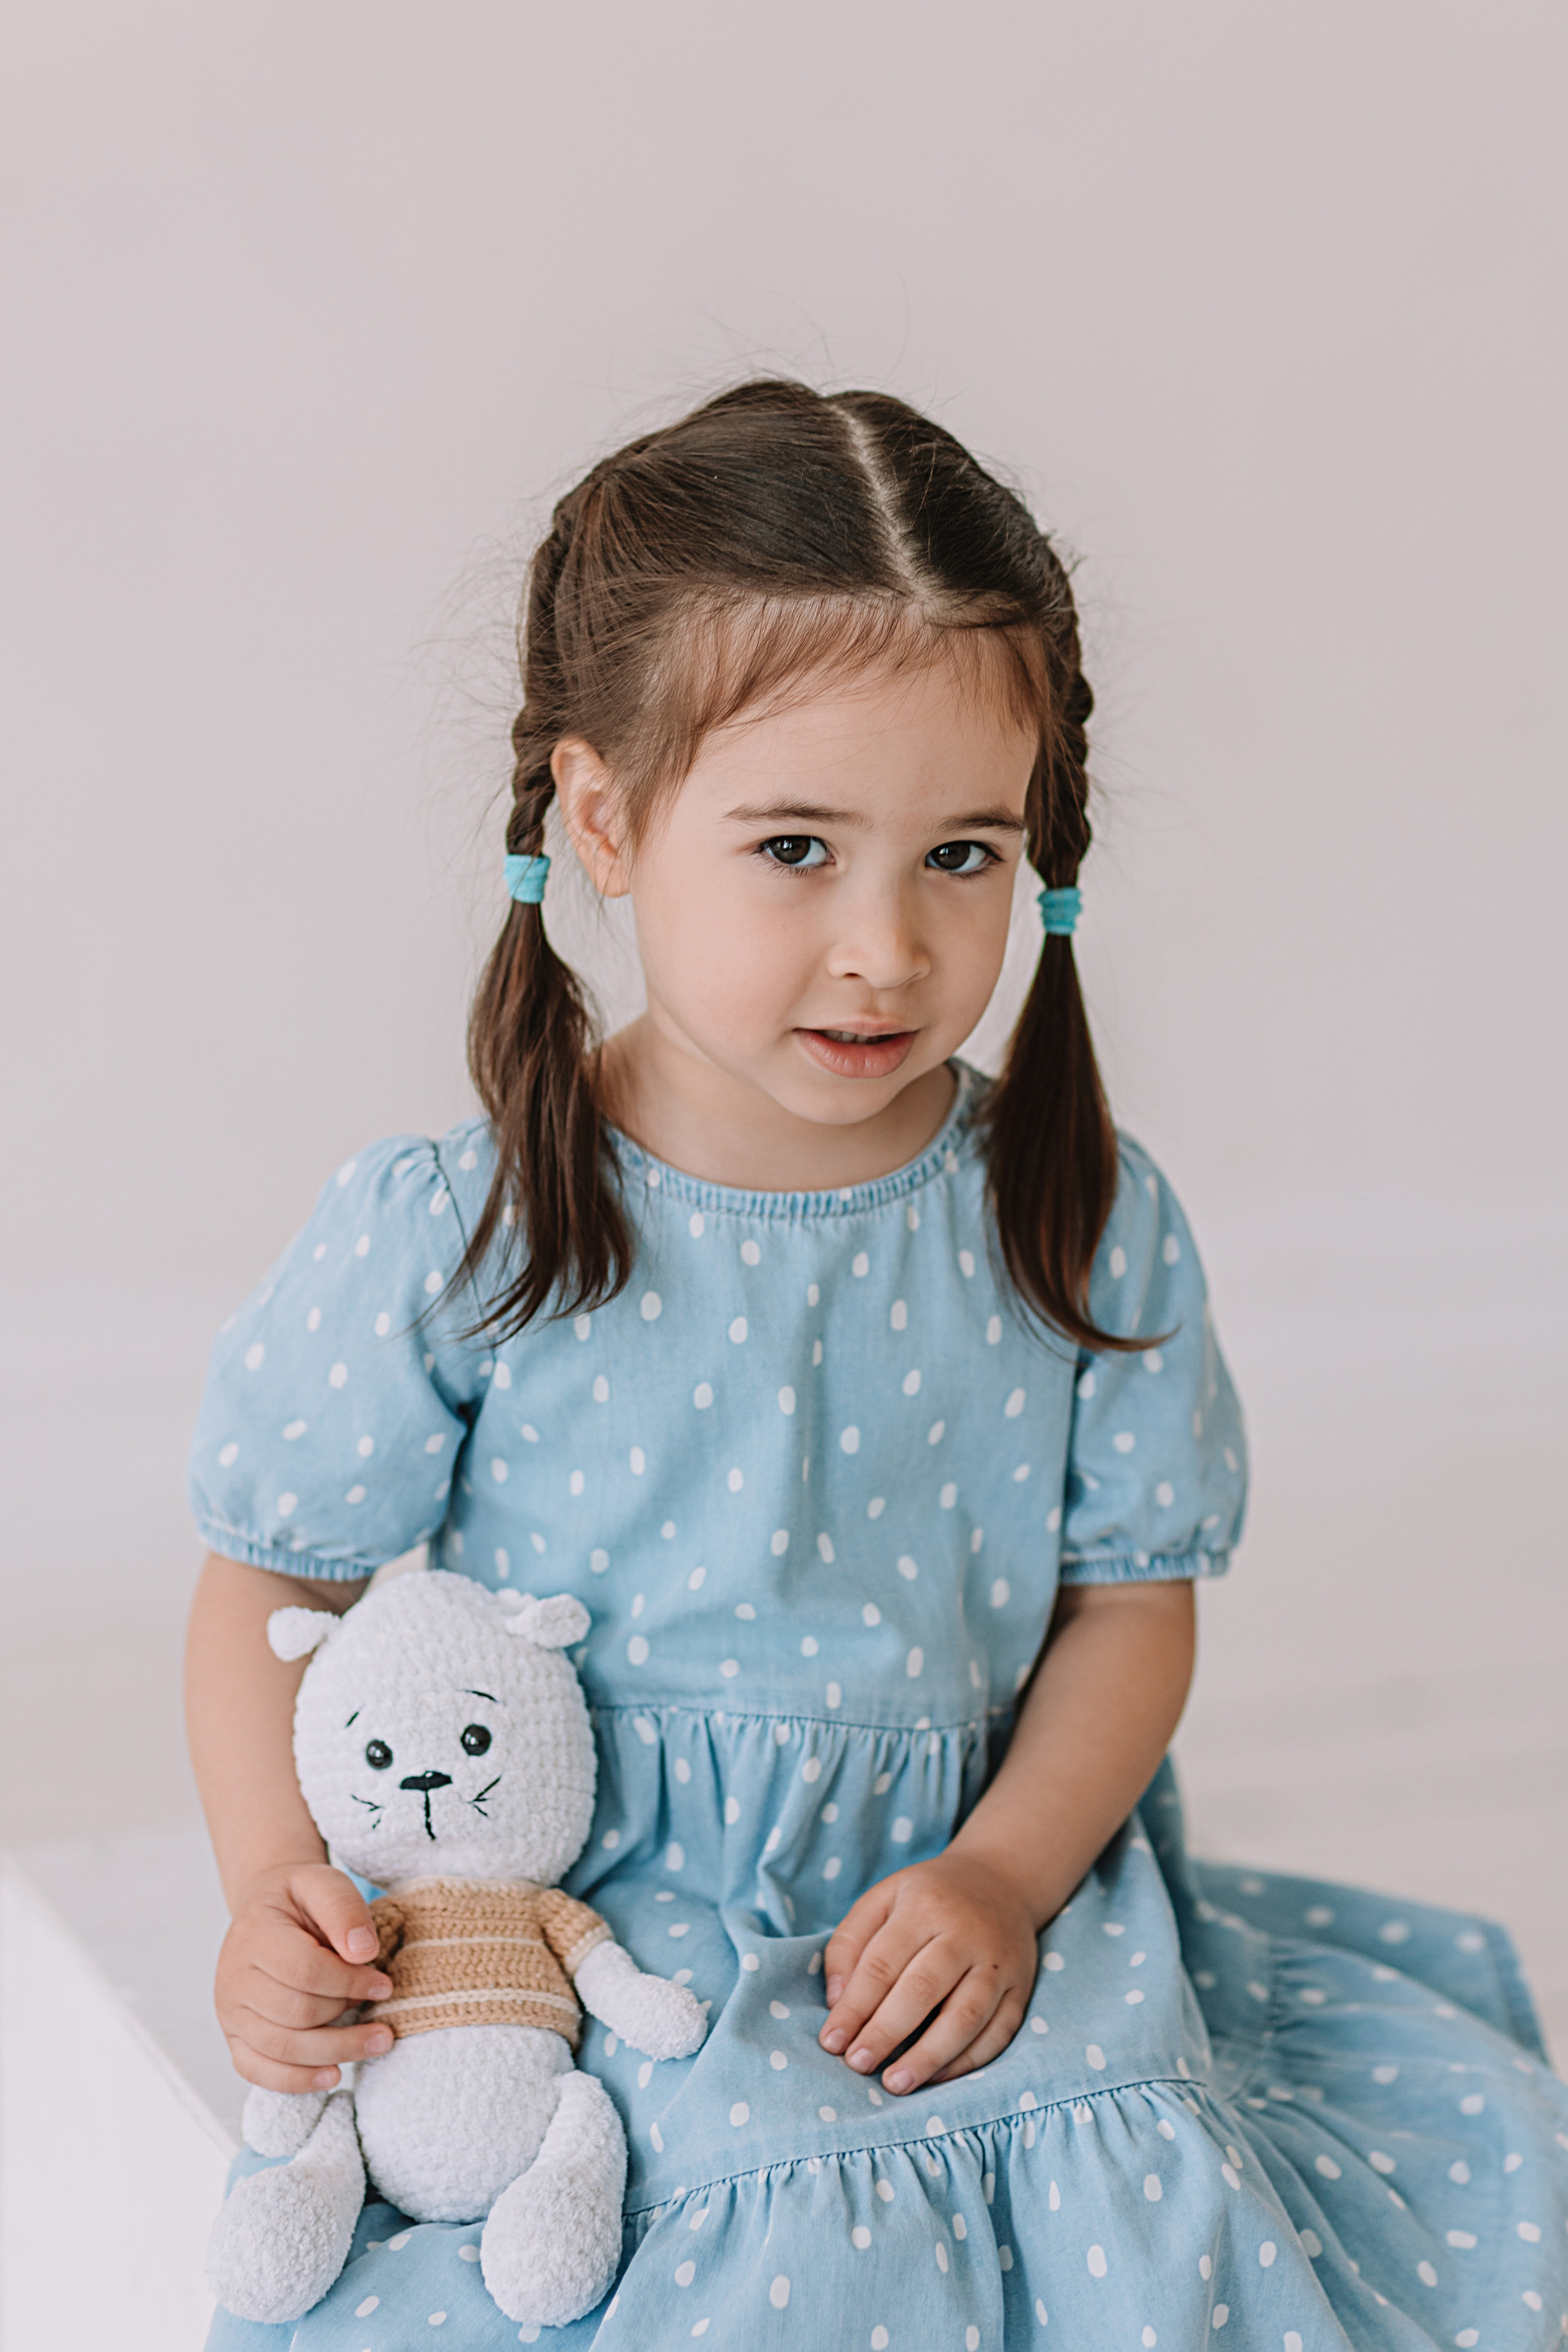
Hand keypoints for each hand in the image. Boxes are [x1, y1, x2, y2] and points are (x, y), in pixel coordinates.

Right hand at [216, 1861, 394, 2091]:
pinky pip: (258, 2071)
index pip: (304, 1971)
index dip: (350, 1982)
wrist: (266, 1910)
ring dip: (336, 2051)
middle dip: (347, 2015)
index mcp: (254, 1934)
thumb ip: (345, 1910)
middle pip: (296, 2014)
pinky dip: (297, 2080)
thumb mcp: (325, 1883)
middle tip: (382, 2011)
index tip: (385, 1985)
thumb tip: (364, 1952)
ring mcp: (230, 2013)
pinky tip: (333, 2074)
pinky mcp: (235, 2037)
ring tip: (377, 2043)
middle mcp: (233, 1978)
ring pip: (282, 2048)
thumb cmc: (300, 1899)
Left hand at [817, 1849, 1039, 2096]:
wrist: (1001, 1881)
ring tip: (895, 2084)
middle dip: (886, 2033)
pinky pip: (999, 2032)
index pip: (883, 1963)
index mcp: (924, 1907)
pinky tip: (937, 2077)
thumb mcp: (882, 1898)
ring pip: (965, 2017)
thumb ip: (849, 1944)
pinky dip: (968, 2061)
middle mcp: (965, 1934)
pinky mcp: (1021, 1989)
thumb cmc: (928, 1898)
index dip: (855, 2006)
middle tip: (857, 2065)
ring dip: (928, 2056)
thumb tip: (836, 2001)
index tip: (831, 2042)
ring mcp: (998, 1963)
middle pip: (923, 1990)